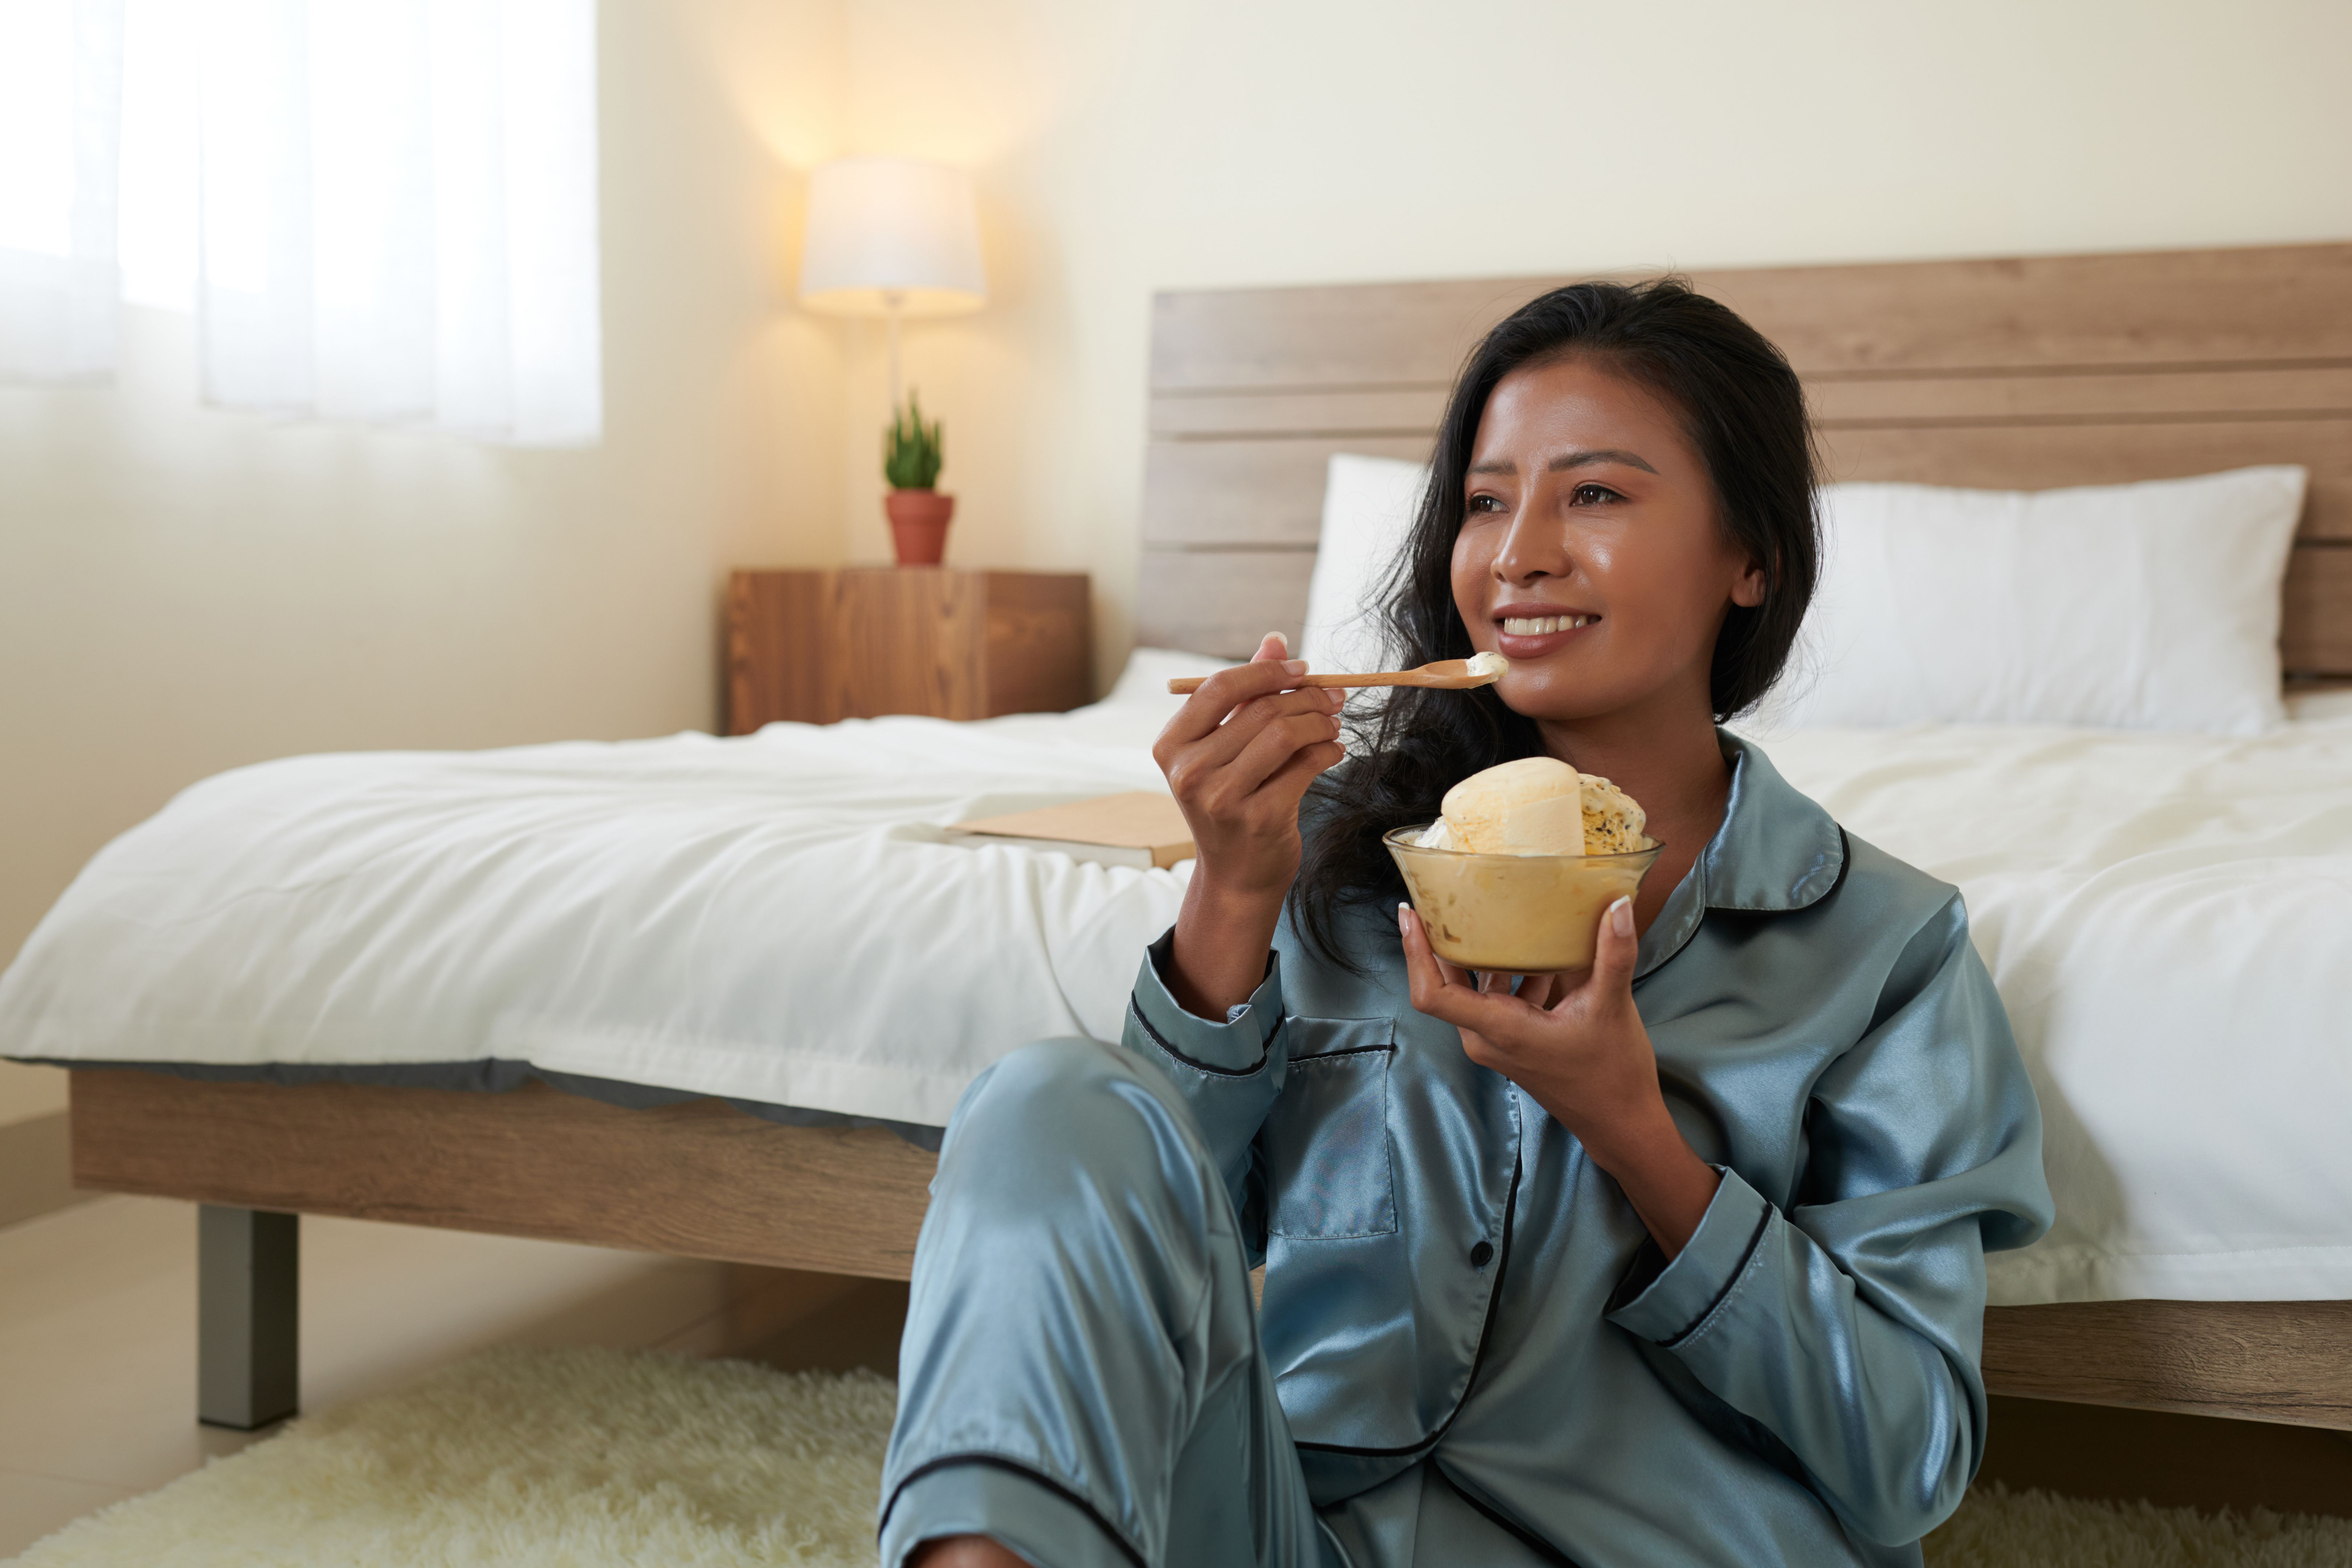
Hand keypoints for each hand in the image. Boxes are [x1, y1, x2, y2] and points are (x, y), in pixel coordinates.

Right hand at [1154, 633, 1346, 1015]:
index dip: (1268, 672)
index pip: (1220, 687)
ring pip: (1286, 734)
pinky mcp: (1260, 818)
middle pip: (1261, 710)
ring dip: (1321, 722)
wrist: (1235, 876)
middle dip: (1307, 697)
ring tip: (1333, 723)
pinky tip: (1334, 750)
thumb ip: (1247, 694)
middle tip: (1333, 698)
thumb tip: (1275, 641)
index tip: (1303, 670)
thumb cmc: (1231, 802)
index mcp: (1171, 746)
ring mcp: (1222, 798)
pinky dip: (1328, 750)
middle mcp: (1190, 772)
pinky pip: (1306, 765)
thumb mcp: (1226, 748)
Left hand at [1399, 896, 1720, 1255]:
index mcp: (1498, 1029)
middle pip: (1447, 983)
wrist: (1619, 1121)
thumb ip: (1614, 953)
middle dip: (1445, 941)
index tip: (1408, 913)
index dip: (1414, 952)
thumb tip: (1619, 903)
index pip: (1432, 993)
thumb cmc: (1612, 1073)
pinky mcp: (1511, 1043)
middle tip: (1447, 897)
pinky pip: (1497, 1001)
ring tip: (1498, 915)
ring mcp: (1496, 1043)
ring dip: (1486, 956)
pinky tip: (1541, 955)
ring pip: (1475, 990)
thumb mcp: (1612, 1006)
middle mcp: (1486, 1038)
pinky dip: (1511, 975)